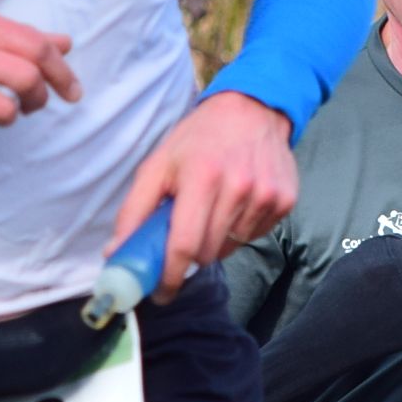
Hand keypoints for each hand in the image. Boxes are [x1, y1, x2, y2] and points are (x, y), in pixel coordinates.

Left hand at [104, 91, 295, 300]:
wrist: (253, 109)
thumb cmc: (198, 139)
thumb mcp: (158, 164)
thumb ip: (134, 211)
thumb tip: (116, 254)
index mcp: (201, 176)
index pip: (185, 244)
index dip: (169, 275)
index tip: (159, 292)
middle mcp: (238, 187)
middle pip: (207, 253)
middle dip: (189, 255)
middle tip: (182, 238)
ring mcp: (266, 195)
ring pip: (230, 247)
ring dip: (214, 240)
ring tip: (211, 209)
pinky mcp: (285, 201)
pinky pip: (253, 235)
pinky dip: (238, 230)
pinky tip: (235, 203)